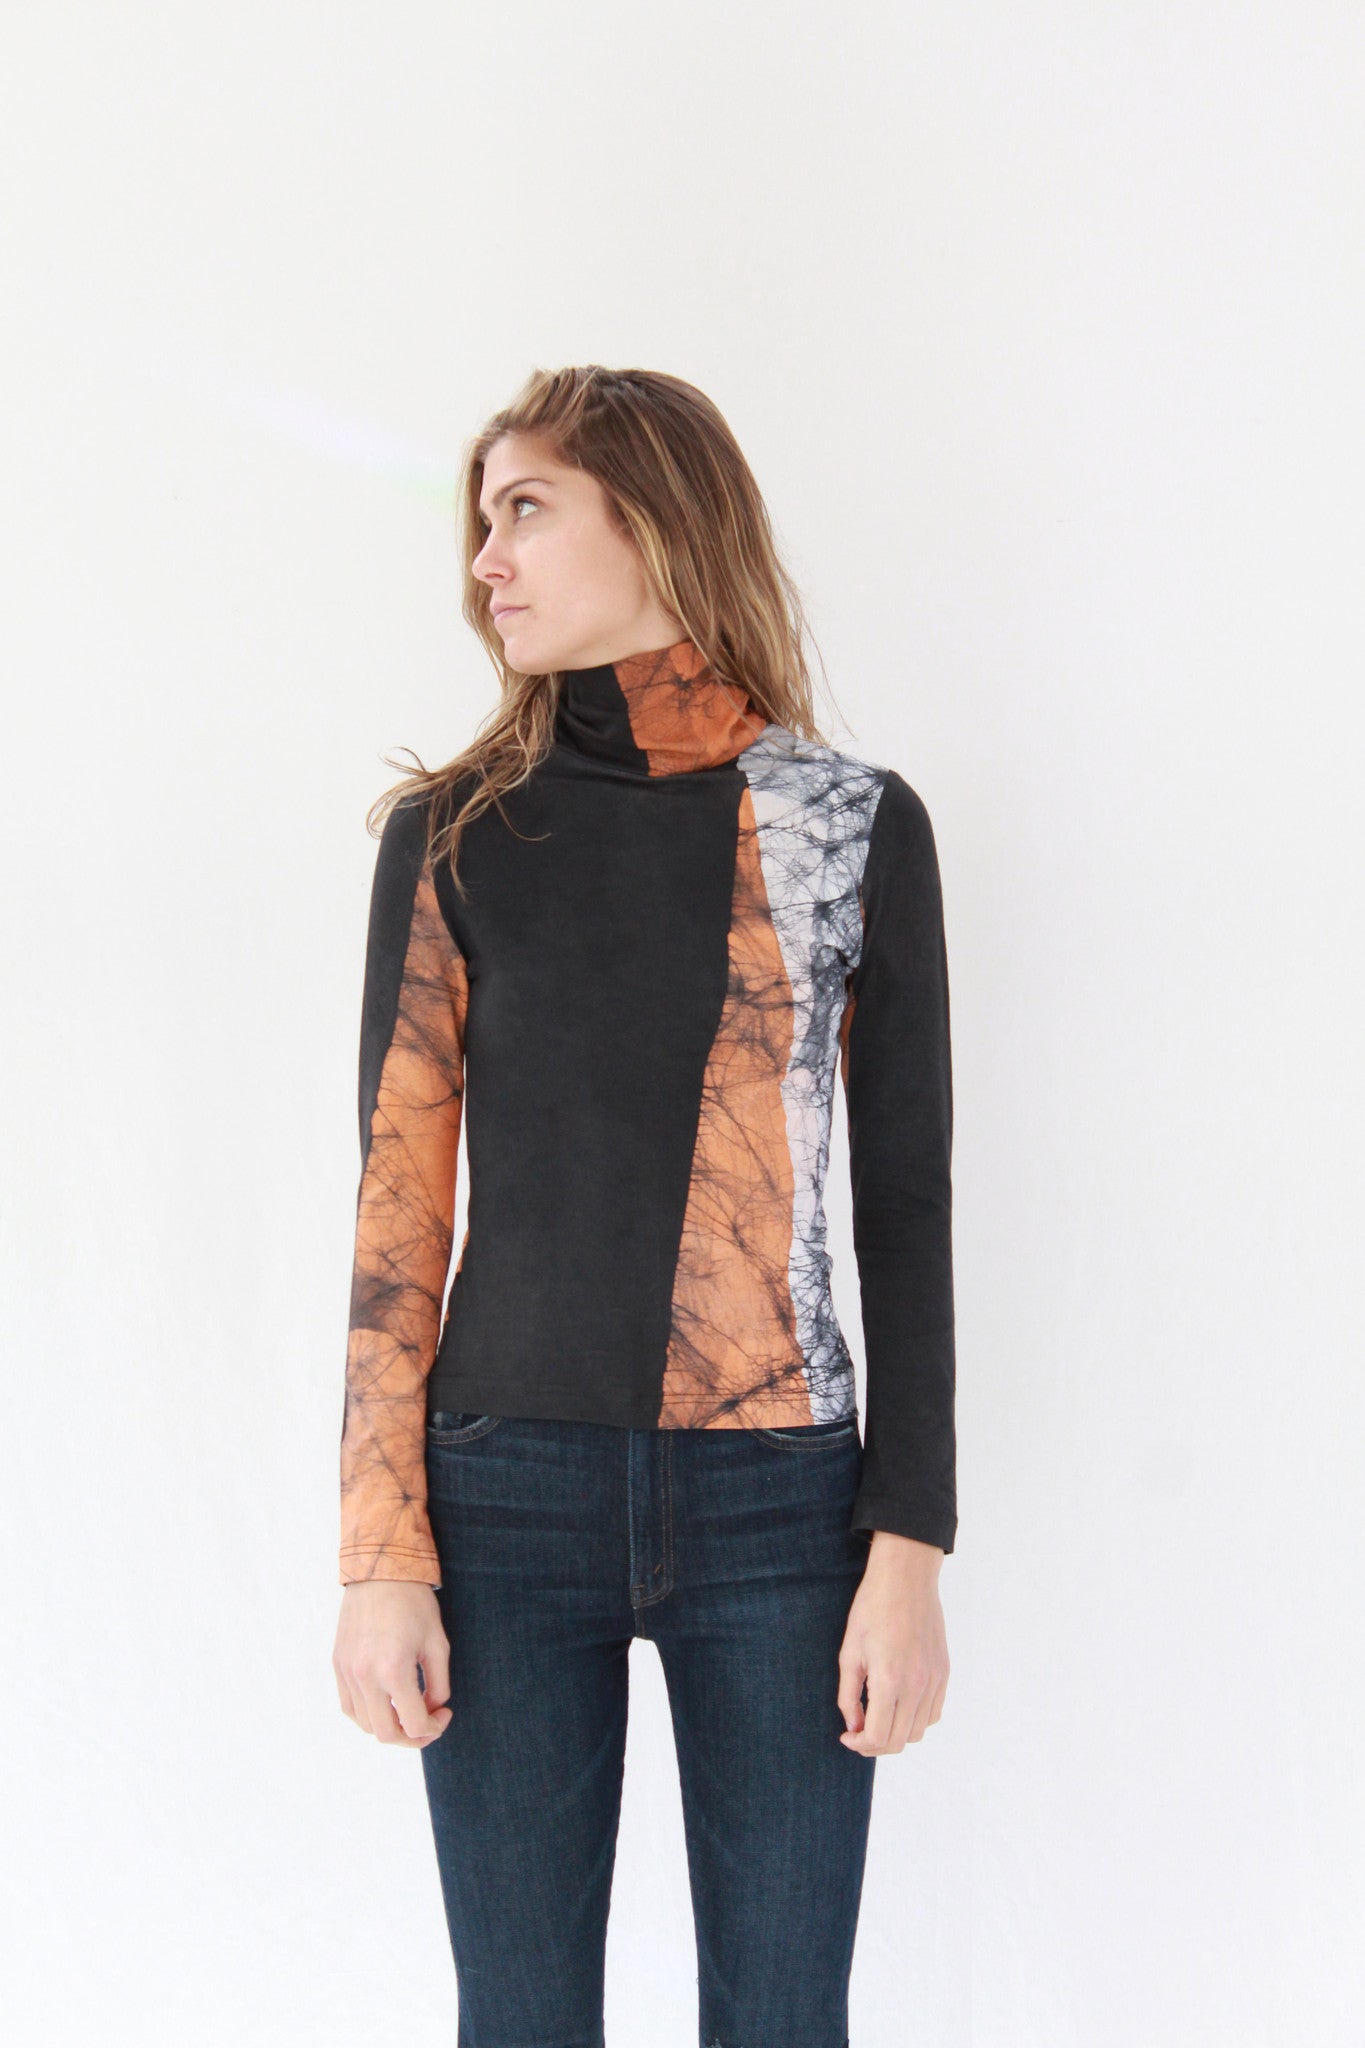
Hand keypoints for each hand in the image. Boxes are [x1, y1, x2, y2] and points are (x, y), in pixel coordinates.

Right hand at [333, 1581, 453, 1747]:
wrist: (380, 1570)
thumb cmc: (414, 1603)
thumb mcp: (438, 1643)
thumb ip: (439, 1684)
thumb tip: (432, 1711)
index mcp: (394, 1670)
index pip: (414, 1724)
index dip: (435, 1728)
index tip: (445, 1713)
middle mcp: (365, 1676)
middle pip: (386, 1734)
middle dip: (412, 1737)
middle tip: (428, 1722)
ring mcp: (347, 1672)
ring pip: (364, 1725)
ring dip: (389, 1727)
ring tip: (407, 1712)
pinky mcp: (337, 1664)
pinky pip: (348, 1706)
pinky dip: (367, 1714)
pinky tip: (385, 1704)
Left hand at [837, 1533, 948, 1754]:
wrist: (906, 1578)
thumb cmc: (872, 1609)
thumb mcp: (849, 1652)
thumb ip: (849, 1695)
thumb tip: (853, 1726)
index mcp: (889, 1681)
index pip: (878, 1737)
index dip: (860, 1745)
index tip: (847, 1736)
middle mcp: (917, 1686)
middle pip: (899, 1741)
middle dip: (876, 1745)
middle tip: (859, 1731)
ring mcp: (934, 1680)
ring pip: (919, 1732)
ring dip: (897, 1734)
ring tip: (878, 1718)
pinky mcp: (944, 1672)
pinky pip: (933, 1713)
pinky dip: (917, 1720)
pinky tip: (899, 1706)